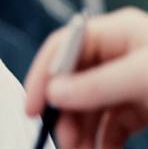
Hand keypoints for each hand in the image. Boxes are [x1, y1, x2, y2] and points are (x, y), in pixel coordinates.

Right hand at [25, 7, 147, 148]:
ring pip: (90, 105)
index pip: (65, 46)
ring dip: (81, 130)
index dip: (43, 74)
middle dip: (65, 111)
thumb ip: (97, 84)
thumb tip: (55, 93)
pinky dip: (101, 139)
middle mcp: (120, 54)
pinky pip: (112, 122)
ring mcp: (129, 80)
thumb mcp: (141, 77)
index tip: (33, 105)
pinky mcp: (141, 105)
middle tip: (61, 137)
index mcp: (117, 32)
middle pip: (74, 79)